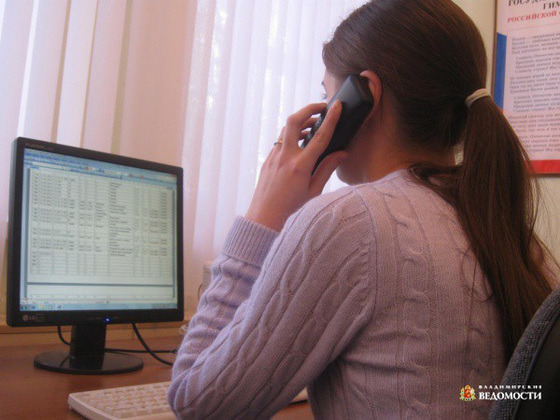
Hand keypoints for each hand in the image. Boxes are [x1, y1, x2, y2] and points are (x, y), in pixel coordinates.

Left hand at [245, 101, 347, 231]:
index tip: (337, 106)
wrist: (264, 215)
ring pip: (286, 129)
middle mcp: (285, 157)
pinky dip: (293, 136)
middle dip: (308, 109)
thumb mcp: (314, 190)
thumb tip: (342, 153)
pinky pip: (281, 140)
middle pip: (294, 121)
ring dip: (301, 122)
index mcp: (300, 166)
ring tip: (315, 125)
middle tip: (321, 107)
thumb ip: (327, 169)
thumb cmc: (291, 206)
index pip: (319, 137)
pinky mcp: (268, 158)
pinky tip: (301, 142)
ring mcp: (274, 156)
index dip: (331, 119)